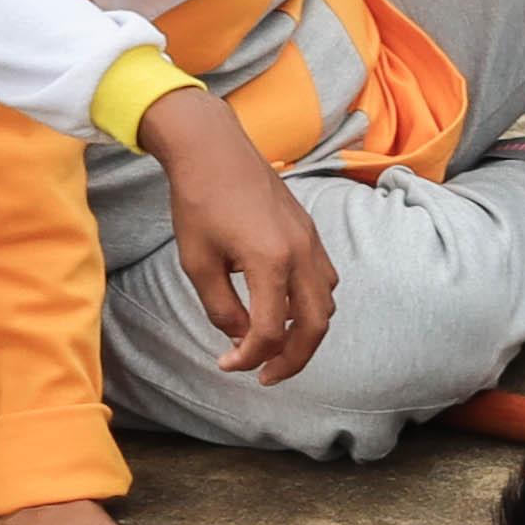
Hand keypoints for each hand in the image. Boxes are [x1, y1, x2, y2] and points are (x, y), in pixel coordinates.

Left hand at [145, 86, 332, 383]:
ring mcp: (311, 241)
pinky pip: (325, 280)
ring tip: (277, 346)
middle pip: (315, 325)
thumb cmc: (198, 200)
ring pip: (327, 303)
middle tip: (266, 376)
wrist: (213, 148)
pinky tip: (286, 308)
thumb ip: (220, 306)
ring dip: (306, 332)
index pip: (270, 330)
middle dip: (293, 359)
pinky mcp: (310, 232)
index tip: (227, 364)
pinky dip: (312, 304)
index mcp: (270, 261)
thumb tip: (239, 336)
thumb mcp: (197, 262)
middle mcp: (300, 253)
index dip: (249, 357)